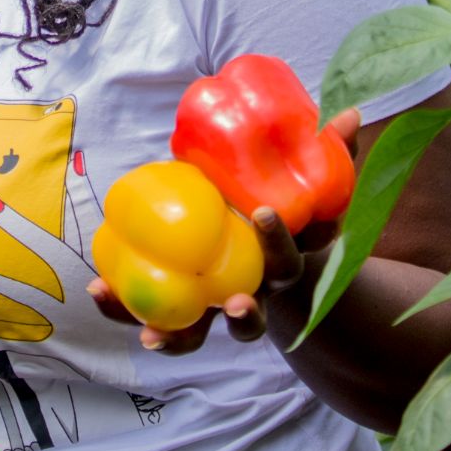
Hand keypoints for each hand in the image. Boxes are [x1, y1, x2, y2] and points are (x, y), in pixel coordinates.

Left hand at [84, 109, 363, 352]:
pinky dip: (125, 308)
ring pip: (197, 334)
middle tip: (236, 304)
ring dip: (174, 337)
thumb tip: (351, 114)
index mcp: (284, 269)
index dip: (279, 242)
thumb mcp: (315, 189)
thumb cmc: (290, 216)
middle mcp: (253, 298)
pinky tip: (99, 290)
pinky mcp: (179, 309)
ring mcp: (213, 311)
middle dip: (246, 318)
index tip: (263, 213)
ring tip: (149, 334)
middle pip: (251, 321)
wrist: (273, 261)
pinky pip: (153, 315)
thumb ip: (334, 155)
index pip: (288, 261)